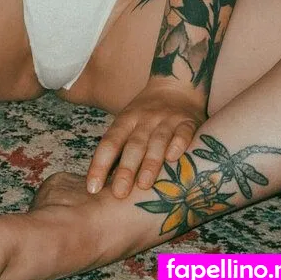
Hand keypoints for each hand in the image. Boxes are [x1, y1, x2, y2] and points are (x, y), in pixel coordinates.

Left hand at [86, 78, 206, 198]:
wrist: (176, 86)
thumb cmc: (146, 114)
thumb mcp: (128, 123)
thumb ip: (118, 147)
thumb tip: (99, 182)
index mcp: (126, 120)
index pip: (110, 143)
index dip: (100, 165)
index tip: (92, 188)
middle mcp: (145, 120)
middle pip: (133, 145)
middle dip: (125, 169)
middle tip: (119, 193)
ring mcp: (167, 120)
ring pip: (157, 142)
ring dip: (150, 163)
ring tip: (144, 185)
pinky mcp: (187, 122)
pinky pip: (183, 133)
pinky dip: (178, 145)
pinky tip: (173, 158)